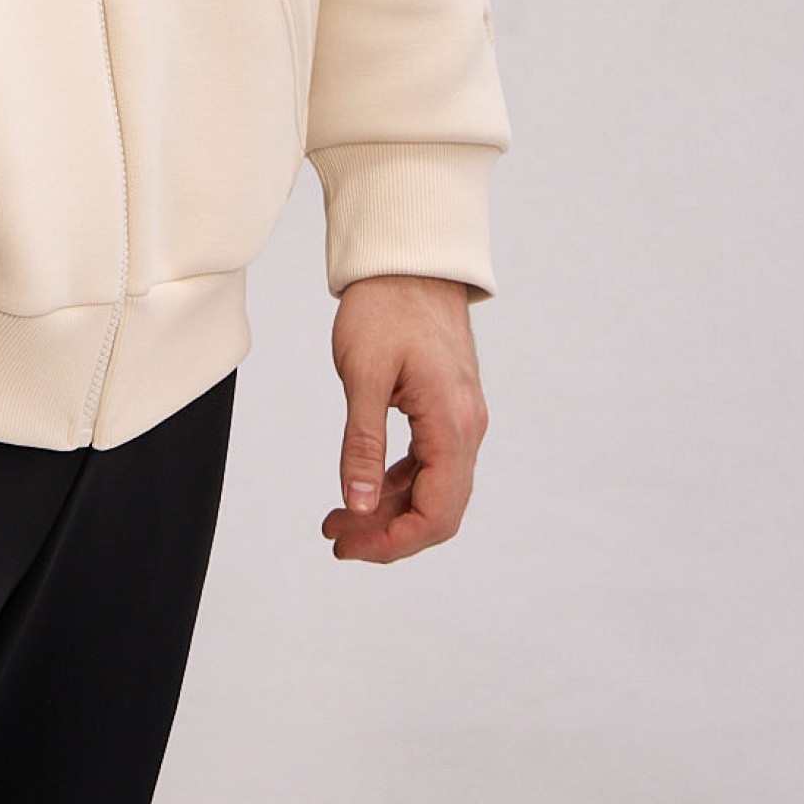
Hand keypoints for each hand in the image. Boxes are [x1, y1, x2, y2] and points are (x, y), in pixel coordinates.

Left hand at [321, 274, 486, 563]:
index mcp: (452, 424)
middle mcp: (467, 428)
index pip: (436, 514)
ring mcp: (461, 418)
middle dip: (387, 532)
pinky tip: (363, 487)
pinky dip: (397, 483)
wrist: (409, 259)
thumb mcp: (364, 375)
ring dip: (389, 510)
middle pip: (438, 510)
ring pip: (434, 489)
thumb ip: (362, 445)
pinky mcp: (448, 408)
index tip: (347, 544)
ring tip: (338, 518)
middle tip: (335, 535)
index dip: (392, 542)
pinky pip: (430, 463)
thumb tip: (357, 505)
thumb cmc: (384, 307)